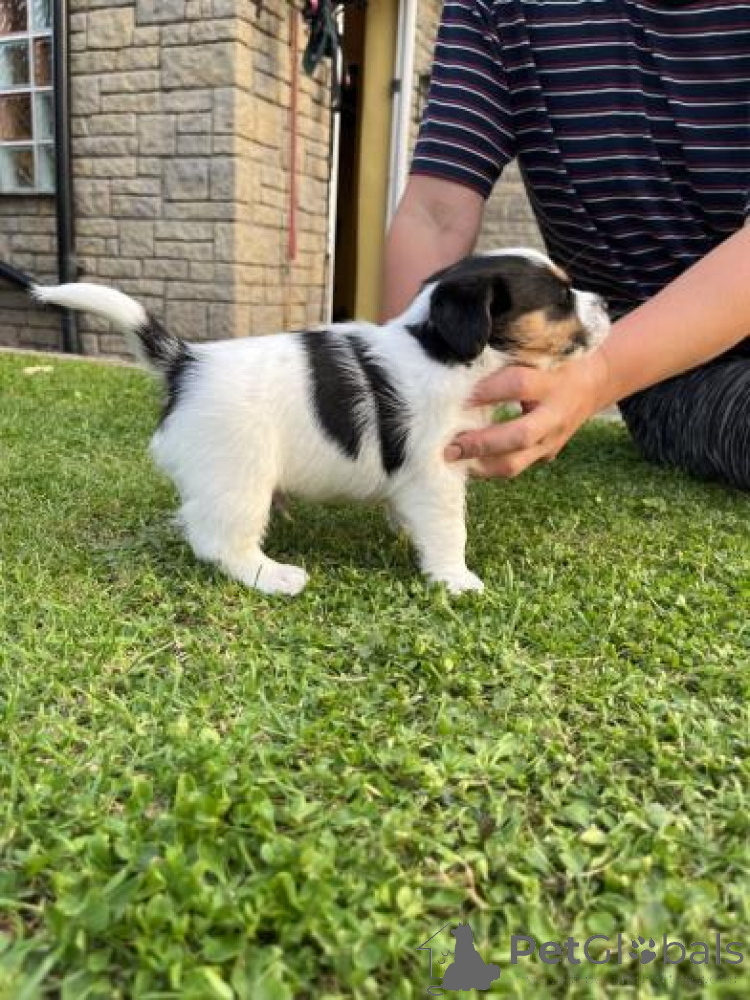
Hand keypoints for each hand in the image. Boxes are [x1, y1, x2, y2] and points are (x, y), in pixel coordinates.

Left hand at [444, 351, 611, 477]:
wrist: (594, 383)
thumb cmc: (556, 361)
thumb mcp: (540, 353)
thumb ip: (508, 361)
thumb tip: (461, 366)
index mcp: (553, 382)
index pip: (517, 385)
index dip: (486, 391)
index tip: (456, 396)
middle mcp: (555, 415)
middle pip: (519, 437)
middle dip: (481, 443)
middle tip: (450, 446)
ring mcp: (552, 440)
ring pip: (515, 464)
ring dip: (479, 465)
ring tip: (451, 459)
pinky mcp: (546, 455)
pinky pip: (514, 467)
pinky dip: (486, 467)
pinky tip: (464, 462)